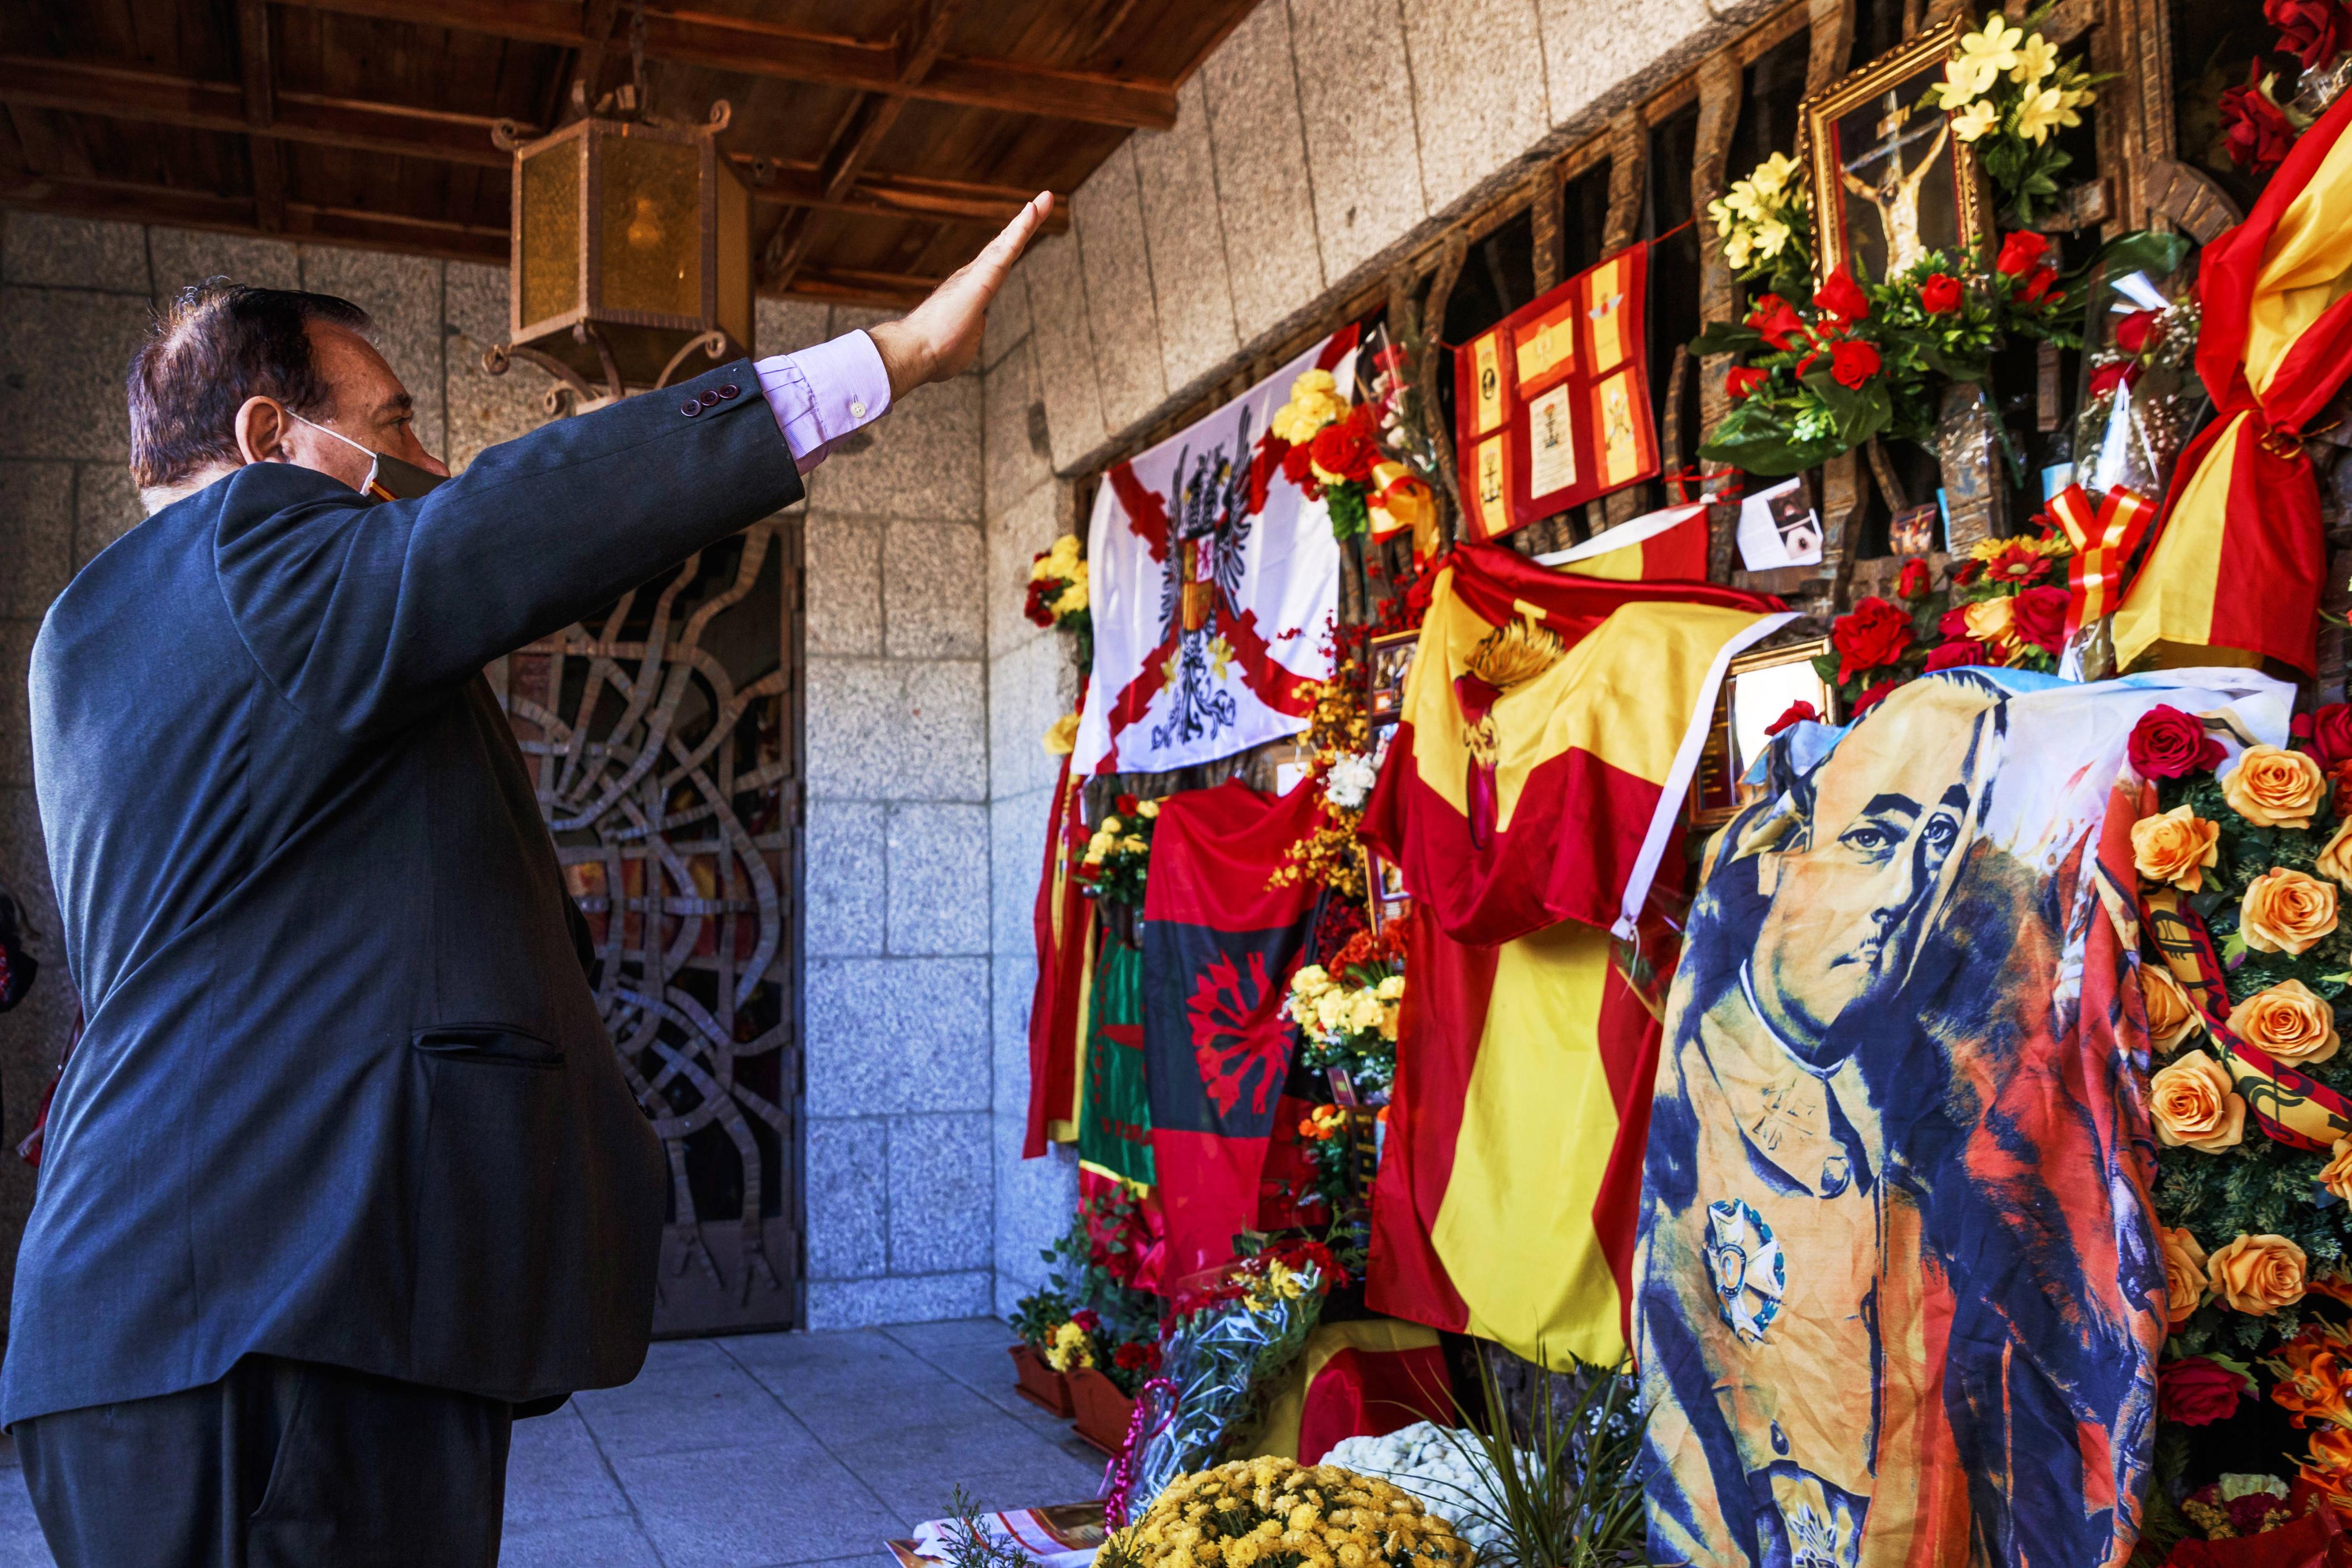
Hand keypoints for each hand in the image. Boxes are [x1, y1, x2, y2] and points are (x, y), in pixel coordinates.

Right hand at [867, 191, 1053, 399]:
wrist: (916, 354)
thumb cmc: (935, 354)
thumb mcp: (963, 345)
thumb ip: (973, 334)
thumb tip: (977, 328)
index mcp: (970, 292)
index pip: (997, 264)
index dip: (1010, 245)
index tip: (1024, 229)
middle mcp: (972, 276)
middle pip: (1004, 245)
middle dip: (1024, 224)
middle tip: (1043, 201)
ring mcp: (976, 276)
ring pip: (1007, 243)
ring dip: (1027, 221)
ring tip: (1045, 199)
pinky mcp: (982, 279)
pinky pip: (1006, 251)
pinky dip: (1020, 229)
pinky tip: (1032, 210)